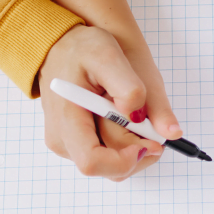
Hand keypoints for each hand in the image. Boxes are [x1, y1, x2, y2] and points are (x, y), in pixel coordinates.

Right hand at [38, 25, 181, 179]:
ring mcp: (69, 145)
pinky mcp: (76, 144)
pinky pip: (109, 156)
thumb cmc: (80, 48)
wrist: (59, 45)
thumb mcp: (107, 55)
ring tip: (137, 114)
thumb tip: (145, 120)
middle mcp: (63, 140)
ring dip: (136, 148)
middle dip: (140, 152)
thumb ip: (128, 88)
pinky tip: (127, 119)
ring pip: (113, 167)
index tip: (151, 142)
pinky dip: (127, 144)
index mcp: (66, 120)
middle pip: (110, 169)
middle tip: (154, 123)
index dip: (126, 160)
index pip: (92, 162)